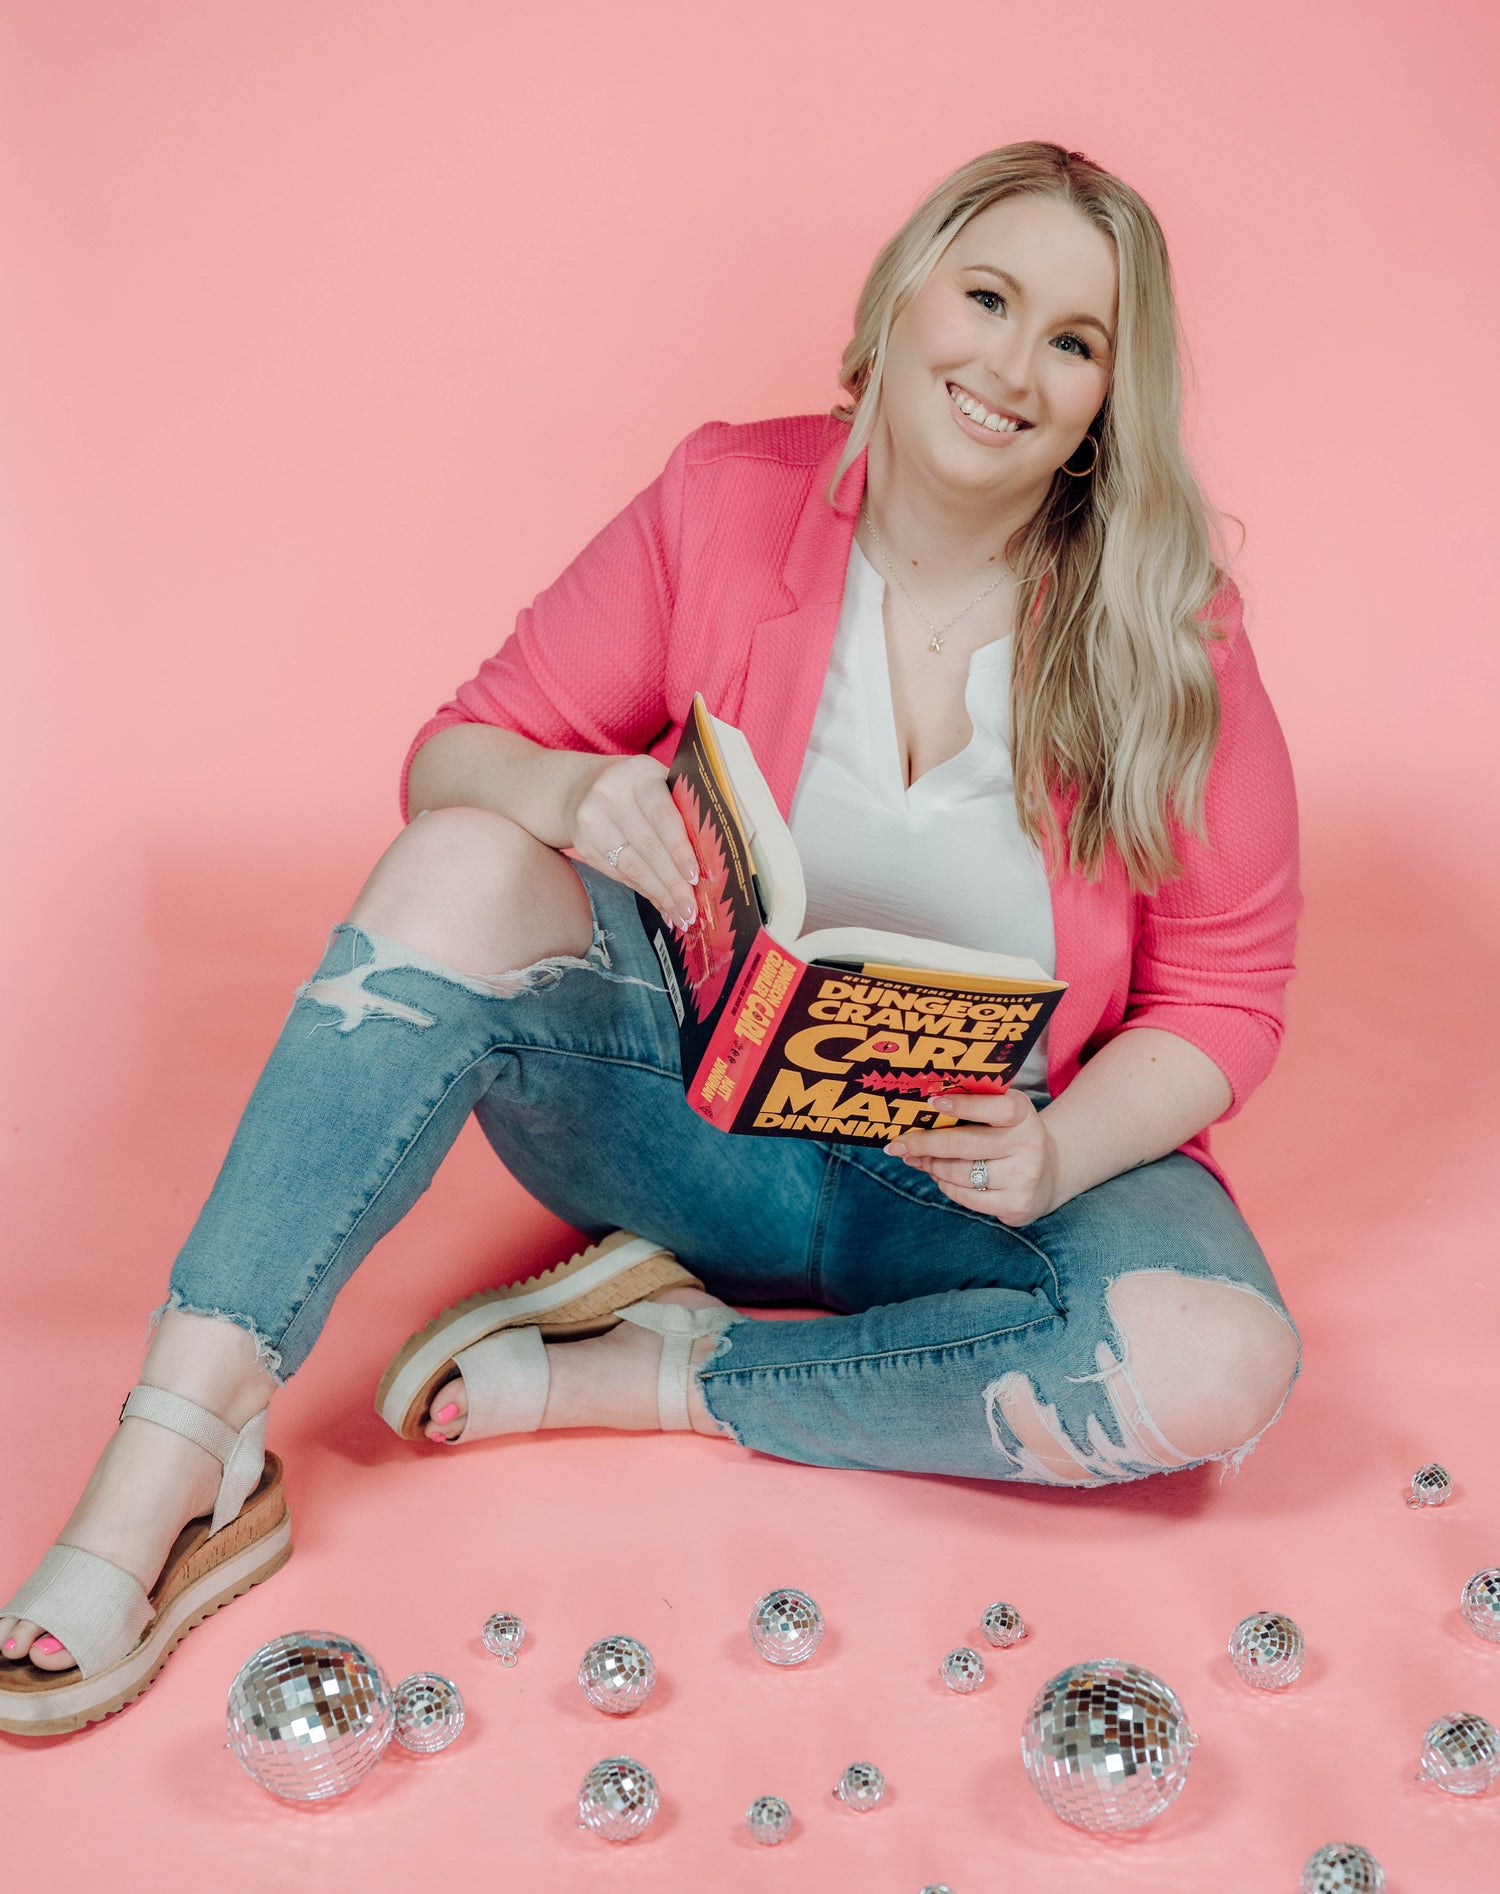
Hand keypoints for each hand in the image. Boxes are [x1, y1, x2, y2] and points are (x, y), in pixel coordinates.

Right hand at [566, 754, 700, 932]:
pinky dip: (643, 892)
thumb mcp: (656, 782)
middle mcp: (610, 794)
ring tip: (681, 916)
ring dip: (660, 895)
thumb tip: (711, 858)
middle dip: (674, 884)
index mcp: (639, 774)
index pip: (663, 818)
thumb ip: (680, 808)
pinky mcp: (583, 844)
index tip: (695, 878)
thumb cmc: (634, 788)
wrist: (579, 787)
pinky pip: (619, 874)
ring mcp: (592, 821)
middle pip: (649, 848)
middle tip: (693, 911)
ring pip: (633, 867)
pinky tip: (661, 905)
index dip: (680, 851)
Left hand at [887, 1089, 1059, 1227]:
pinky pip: (965, 1196)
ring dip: (932, 1166)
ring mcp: (1023, 1178)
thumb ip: (974, 1103)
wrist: (1048, 1173)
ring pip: (958, 1173)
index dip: (962, 1105)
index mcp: (1023, 1115)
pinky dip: (946, 1186)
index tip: (930, 1102)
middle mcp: (1028, 1145)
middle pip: (962, 1145)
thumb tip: (923, 1106)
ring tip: (920, 1159)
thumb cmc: (1011, 1135)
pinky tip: (941, 1177)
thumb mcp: (1003, 1112)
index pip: (994, 1107)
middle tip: (898, 1144)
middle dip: (923, 1144)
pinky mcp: (1015, 1205)